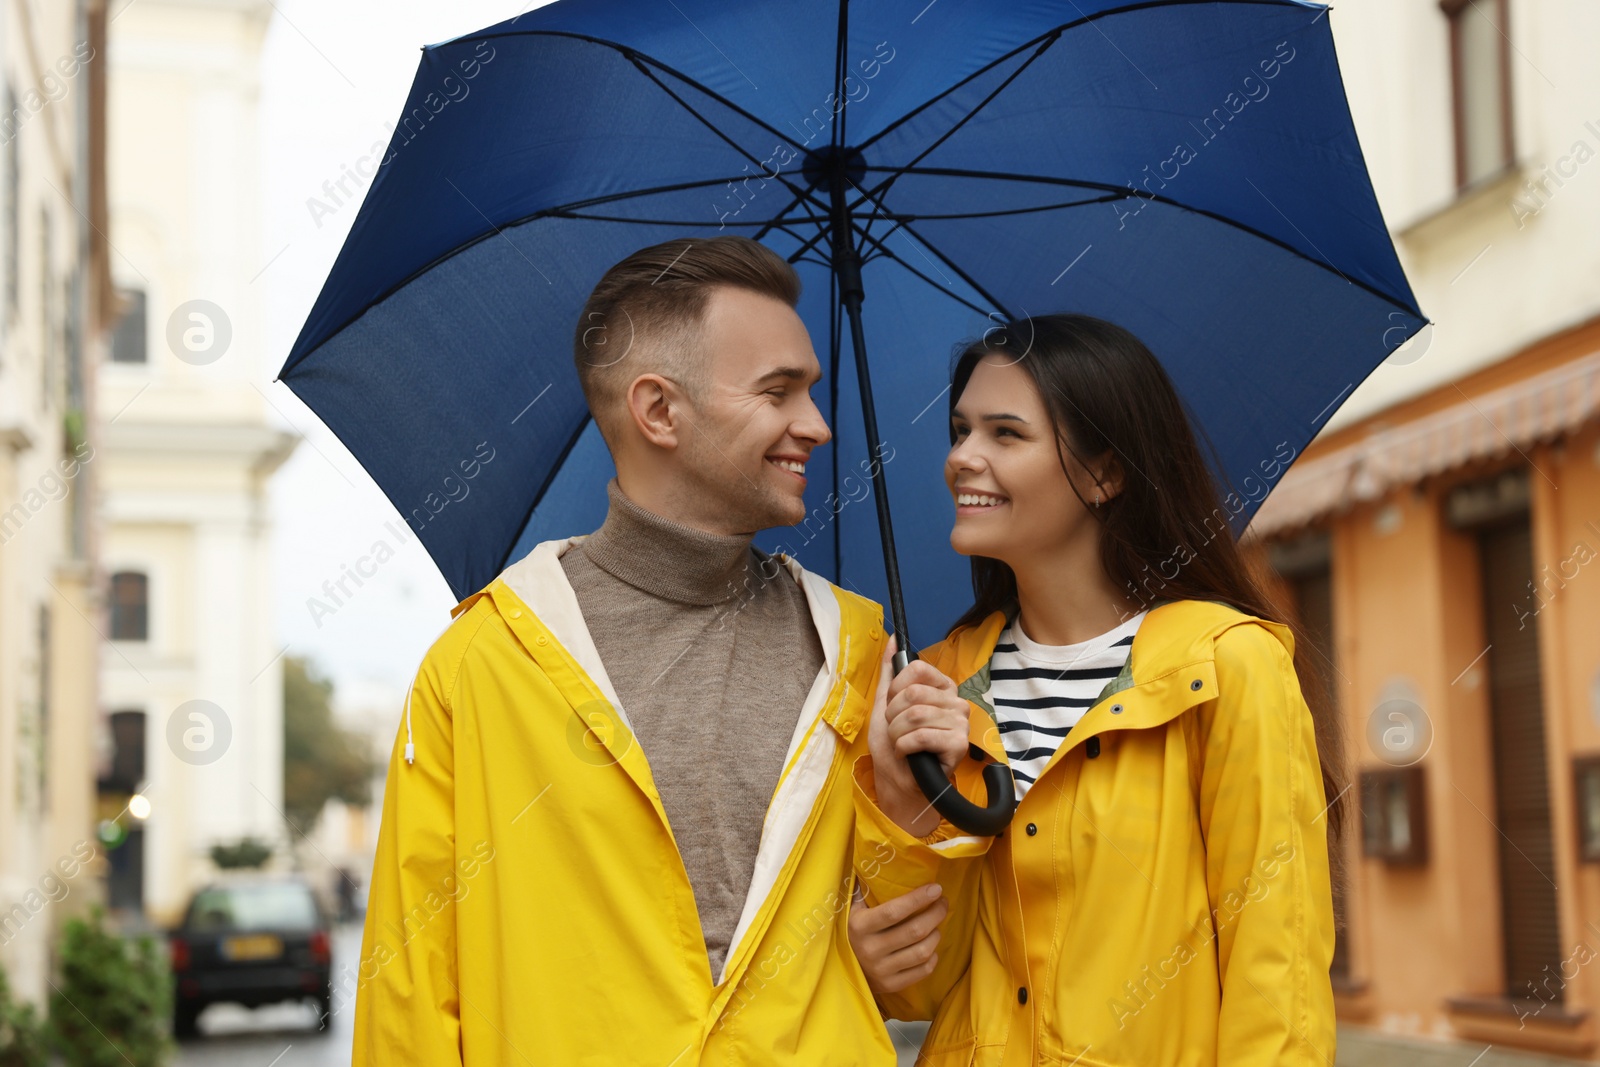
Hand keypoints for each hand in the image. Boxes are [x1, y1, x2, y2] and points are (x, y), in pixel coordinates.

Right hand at [848, 880, 947, 994]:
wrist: (839, 971)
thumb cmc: (850, 932)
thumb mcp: (850, 910)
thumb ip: (861, 890)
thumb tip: (872, 861)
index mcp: (860, 926)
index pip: (894, 911)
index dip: (918, 899)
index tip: (936, 888)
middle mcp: (870, 950)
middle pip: (914, 931)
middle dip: (935, 913)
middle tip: (943, 902)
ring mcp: (881, 970)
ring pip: (922, 952)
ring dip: (936, 934)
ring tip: (936, 925)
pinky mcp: (890, 985)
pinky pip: (921, 972)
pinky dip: (932, 958)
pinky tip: (931, 947)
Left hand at [866, 634, 971, 836]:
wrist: (899, 780)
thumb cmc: (895, 744)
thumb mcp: (885, 704)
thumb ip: (891, 671)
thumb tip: (892, 639)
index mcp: (942, 687)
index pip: (916, 669)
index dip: (895, 689)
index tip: (893, 707)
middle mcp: (956, 701)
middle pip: (913, 693)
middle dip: (892, 716)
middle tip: (896, 731)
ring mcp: (960, 723)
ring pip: (914, 715)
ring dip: (896, 733)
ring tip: (900, 744)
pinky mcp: (959, 744)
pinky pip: (921, 735)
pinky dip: (904, 746)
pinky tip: (907, 754)